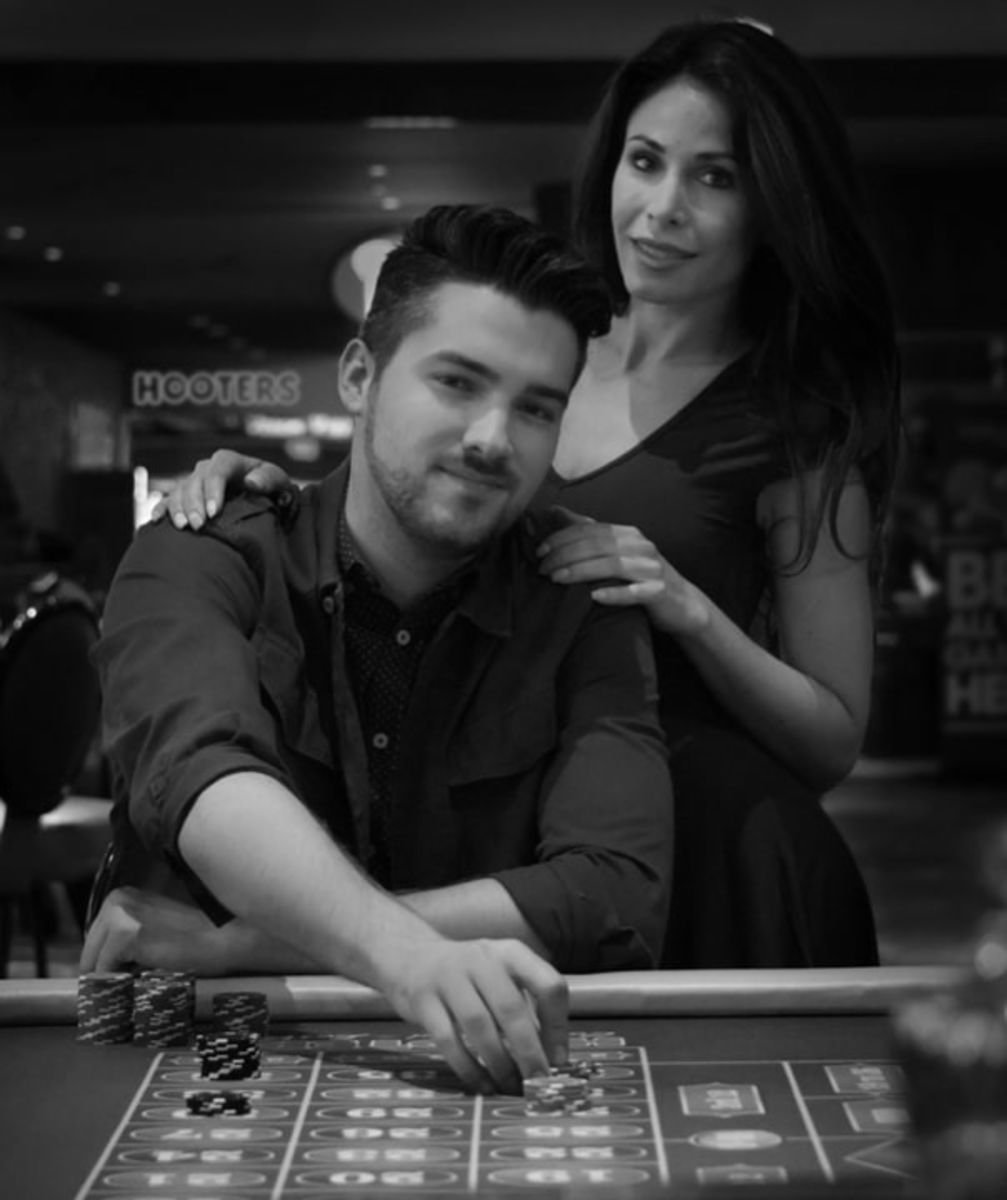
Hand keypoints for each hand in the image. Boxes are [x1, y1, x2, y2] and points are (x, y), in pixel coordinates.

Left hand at [80, 886, 241, 974]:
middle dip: (104, 973)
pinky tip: (143, 979)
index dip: (105, 964)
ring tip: (140, 982)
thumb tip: (94, 971)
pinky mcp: (126, 935)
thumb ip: (122, 939)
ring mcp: (120, 915)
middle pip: (90, 951)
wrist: (223, 939)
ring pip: (95, 964)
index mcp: (121, 896)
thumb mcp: (150, 928)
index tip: (119, 978)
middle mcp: (117, 900)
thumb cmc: (193, 937)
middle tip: (126, 987)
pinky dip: (119, 984)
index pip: (94, 940)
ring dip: (113, 979)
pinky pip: (105, 972)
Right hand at [149, 449, 292, 529]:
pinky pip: (169, 500)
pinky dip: (162, 509)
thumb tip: (251, 482)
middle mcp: (208, 469)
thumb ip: (270, 479)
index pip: (218, 469)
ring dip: (178, 508)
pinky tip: (157, 520)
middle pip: (195, 482)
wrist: (264, 499)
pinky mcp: (186, 497)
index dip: (213, 489)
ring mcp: (195, 482)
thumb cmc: (273, 490)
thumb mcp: (279, 482)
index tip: (215, 512)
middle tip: (199, 526)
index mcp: (230, 461)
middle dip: (195, 504)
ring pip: (179, 491)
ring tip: (182, 527)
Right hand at [379, 937, 567, 1095]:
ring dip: (499, 1062)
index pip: (548, 984)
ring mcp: (449, 977)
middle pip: (511, 1008)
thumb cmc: (469, 976)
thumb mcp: (501, 976)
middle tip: (537, 1082)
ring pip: (479, 1024)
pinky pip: (448, 1040)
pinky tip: (483, 1084)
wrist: (411, 957)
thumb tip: (552, 1058)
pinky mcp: (423, 999)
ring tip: (511, 1087)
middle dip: (529, 1052)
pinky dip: (468, 1067)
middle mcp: (482, 959)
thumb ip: (526, 1007)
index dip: (557, 1026)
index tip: (558, 1058)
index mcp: (511, 953)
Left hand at [536, 505, 707, 634]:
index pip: (590, 529)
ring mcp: (652, 569)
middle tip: (542, 568)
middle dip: (566, 555)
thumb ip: (586, 533)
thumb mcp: (615, 552)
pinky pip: (636, 592)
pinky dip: (615, 593)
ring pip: (613, 565)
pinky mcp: (660, 592)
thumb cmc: (641, 577)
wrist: (683, 604)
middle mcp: (641, 547)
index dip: (562, 537)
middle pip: (598, 545)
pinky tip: (594, 597)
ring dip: (581, 572)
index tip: (539, 550)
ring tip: (557, 579)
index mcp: (628, 535)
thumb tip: (553, 511)